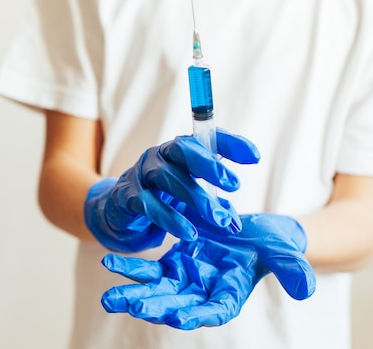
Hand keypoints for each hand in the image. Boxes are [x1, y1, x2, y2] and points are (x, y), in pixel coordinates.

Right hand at [84, 128, 259, 252]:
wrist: (118, 213)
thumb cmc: (161, 201)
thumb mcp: (189, 200)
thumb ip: (212, 207)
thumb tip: (235, 224)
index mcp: (179, 151)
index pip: (206, 139)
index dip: (230, 144)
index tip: (254, 157)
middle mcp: (160, 156)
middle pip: (184, 151)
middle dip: (210, 166)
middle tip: (235, 185)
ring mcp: (141, 174)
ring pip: (169, 178)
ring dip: (197, 199)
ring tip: (219, 220)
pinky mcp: (126, 196)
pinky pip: (148, 204)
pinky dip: (170, 219)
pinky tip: (189, 233)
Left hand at [100, 213, 315, 328]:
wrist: (254, 229)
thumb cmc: (271, 243)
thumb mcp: (284, 252)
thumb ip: (293, 270)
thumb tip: (306, 289)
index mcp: (230, 296)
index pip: (214, 311)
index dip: (198, 315)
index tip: (181, 317)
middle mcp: (204, 294)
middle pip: (178, 306)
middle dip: (157, 308)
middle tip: (136, 307)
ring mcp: (186, 281)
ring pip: (156, 292)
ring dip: (134, 295)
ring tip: (110, 299)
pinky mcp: (173, 265)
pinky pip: (148, 270)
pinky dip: (130, 268)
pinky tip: (110, 264)